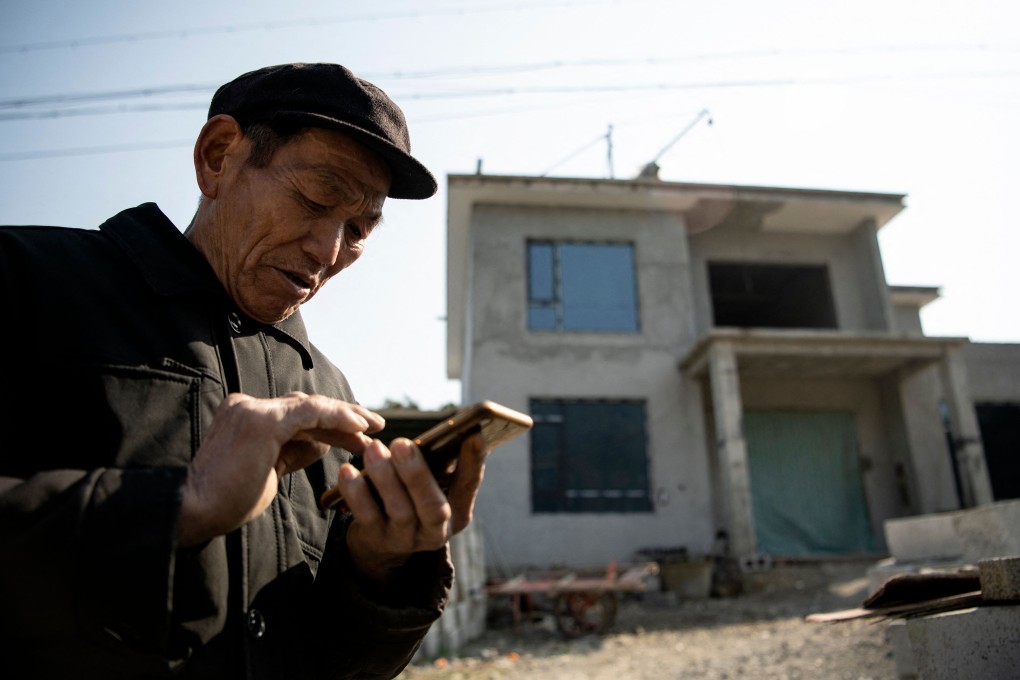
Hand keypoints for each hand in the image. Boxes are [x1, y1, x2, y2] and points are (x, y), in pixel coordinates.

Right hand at [177, 392, 383, 546]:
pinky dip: (336, 416)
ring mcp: (253, 409)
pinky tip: (358, 427)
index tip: (358, 437)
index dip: (332, 425)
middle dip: (344, 418)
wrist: (194, 511)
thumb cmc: (227, 501)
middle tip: (375, 426)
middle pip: (307, 408)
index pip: (298, 415)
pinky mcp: (262, 419)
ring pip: (311, 407)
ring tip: (374, 427)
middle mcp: (248, 406)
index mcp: (247, 416)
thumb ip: (293, 452)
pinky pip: (309, 412)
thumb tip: (323, 442)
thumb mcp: (270, 471)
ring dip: (347, 417)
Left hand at [339, 434, 486, 583]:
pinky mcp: (376, 540)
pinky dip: (356, 492)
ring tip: (374, 449)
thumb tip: (446, 432)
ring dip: (385, 478)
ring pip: (399, 511)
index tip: (474, 433)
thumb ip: (439, 467)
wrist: (381, 545)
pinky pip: (366, 516)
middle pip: (432, 506)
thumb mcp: (430, 488)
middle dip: (417, 474)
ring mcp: (406, 539)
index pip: (469, 484)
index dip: (473, 461)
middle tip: (402, 444)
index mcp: (458, 512)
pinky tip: (347, 471)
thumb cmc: (411, 500)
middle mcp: (436, 531)